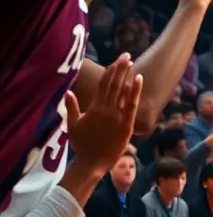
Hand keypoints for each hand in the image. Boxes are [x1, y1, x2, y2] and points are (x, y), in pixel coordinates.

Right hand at [66, 56, 143, 175]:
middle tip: (126, 54)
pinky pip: (131, 104)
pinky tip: (139, 79)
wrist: (92, 162)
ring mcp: (115, 116)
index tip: (116, 61)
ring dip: (126, 76)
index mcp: (93, 108)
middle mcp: (105, 109)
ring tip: (131, 62)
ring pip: (121, 91)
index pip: (102, 85)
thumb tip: (68, 91)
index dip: (109, 72)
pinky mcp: (126, 124)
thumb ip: (72, 107)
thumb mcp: (73, 125)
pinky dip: (135, 91)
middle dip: (119, 69)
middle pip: (113, 84)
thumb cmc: (82, 144)